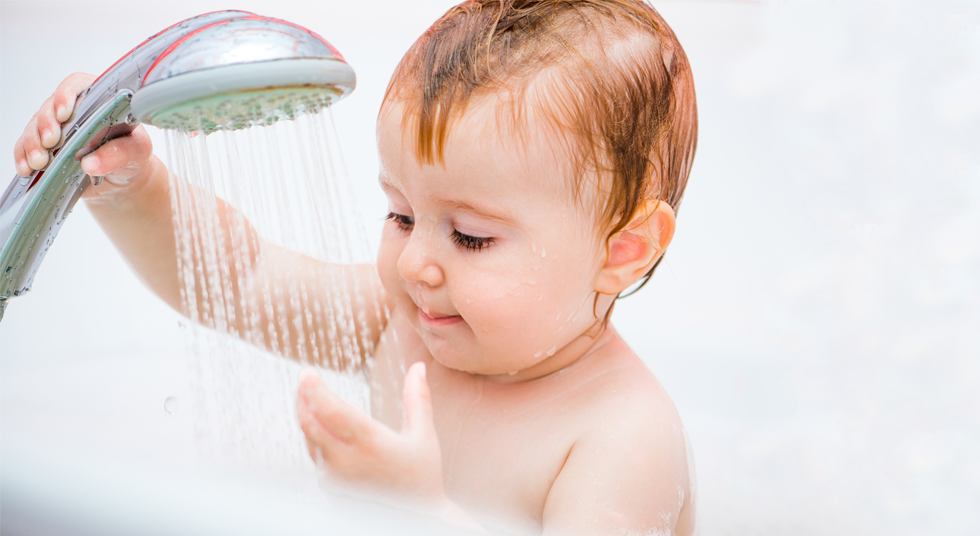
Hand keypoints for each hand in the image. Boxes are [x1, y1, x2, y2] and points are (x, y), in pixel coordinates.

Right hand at [12, 72, 154, 198]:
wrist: (123, 179)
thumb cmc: (132, 156)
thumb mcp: (137, 152)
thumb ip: (119, 153)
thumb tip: (90, 163)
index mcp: (98, 99)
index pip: (77, 85)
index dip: (66, 95)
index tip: (64, 113)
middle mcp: (73, 110)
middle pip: (50, 106)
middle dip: (46, 124)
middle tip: (50, 141)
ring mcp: (56, 128)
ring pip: (34, 127)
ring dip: (33, 143)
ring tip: (40, 161)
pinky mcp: (45, 147)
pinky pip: (26, 146)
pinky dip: (23, 156)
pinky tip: (26, 168)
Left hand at [297, 362, 449, 511]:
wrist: (416, 520)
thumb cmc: (423, 478)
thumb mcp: (424, 436)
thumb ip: (418, 398)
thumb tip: (418, 366)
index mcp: (370, 443)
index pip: (330, 410)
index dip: (314, 389)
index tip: (307, 373)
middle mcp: (346, 462)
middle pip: (310, 423)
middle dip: (303, 397)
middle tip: (303, 379)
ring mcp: (334, 479)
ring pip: (310, 440)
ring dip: (306, 416)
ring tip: (308, 397)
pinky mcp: (330, 490)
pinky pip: (315, 457)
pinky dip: (314, 437)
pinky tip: (319, 427)